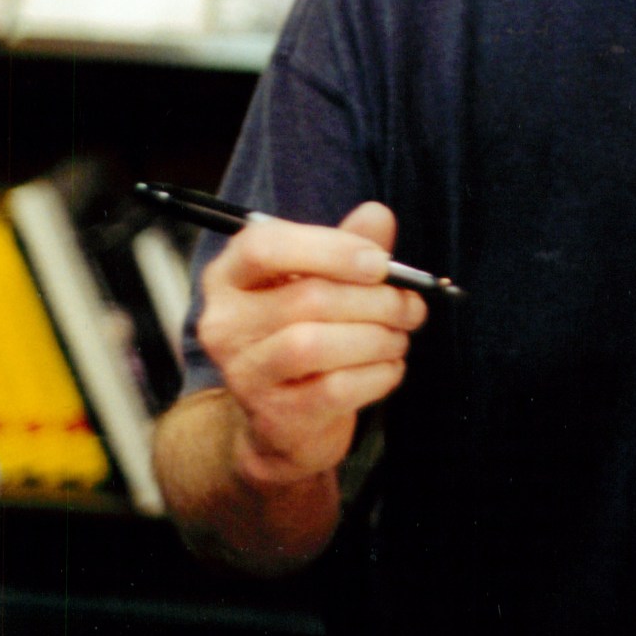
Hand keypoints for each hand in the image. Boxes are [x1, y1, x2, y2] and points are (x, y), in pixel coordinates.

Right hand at [196, 201, 427, 488]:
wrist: (283, 419)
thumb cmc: (303, 331)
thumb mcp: (321, 279)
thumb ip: (348, 244)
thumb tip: (377, 216)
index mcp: (229, 276)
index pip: (264, 246)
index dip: (330, 249)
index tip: (380, 262)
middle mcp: (224, 323)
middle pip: (305, 298)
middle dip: (374, 300)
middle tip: (411, 306)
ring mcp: (243, 373)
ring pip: (314, 345)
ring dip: (376, 338)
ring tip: (400, 336)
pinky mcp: (272, 416)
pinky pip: (334, 389)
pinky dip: (376, 375)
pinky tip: (391, 367)